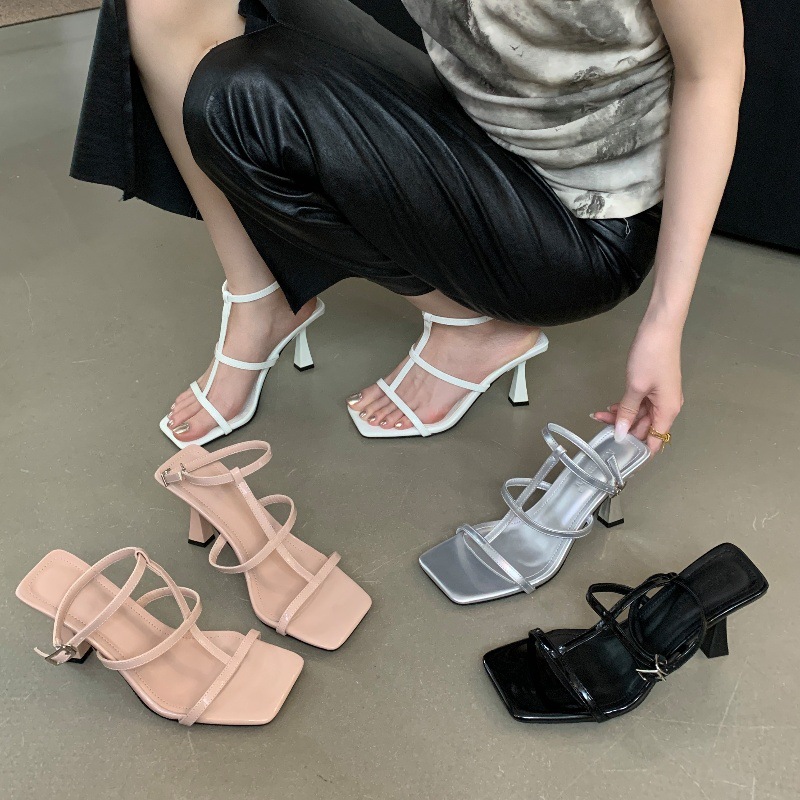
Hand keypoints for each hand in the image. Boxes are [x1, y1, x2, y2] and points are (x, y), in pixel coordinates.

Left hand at [592, 317, 683, 454]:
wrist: (660, 327)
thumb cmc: (651, 356)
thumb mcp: (636, 387)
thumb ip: (627, 412)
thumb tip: (620, 433)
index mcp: (668, 411)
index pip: (655, 442)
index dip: (639, 453)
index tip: (620, 459)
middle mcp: (667, 407)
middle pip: (646, 429)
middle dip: (623, 431)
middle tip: (600, 427)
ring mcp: (661, 396)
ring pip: (640, 416)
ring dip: (622, 417)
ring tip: (600, 414)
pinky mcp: (653, 387)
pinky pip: (640, 404)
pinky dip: (626, 407)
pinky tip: (611, 407)